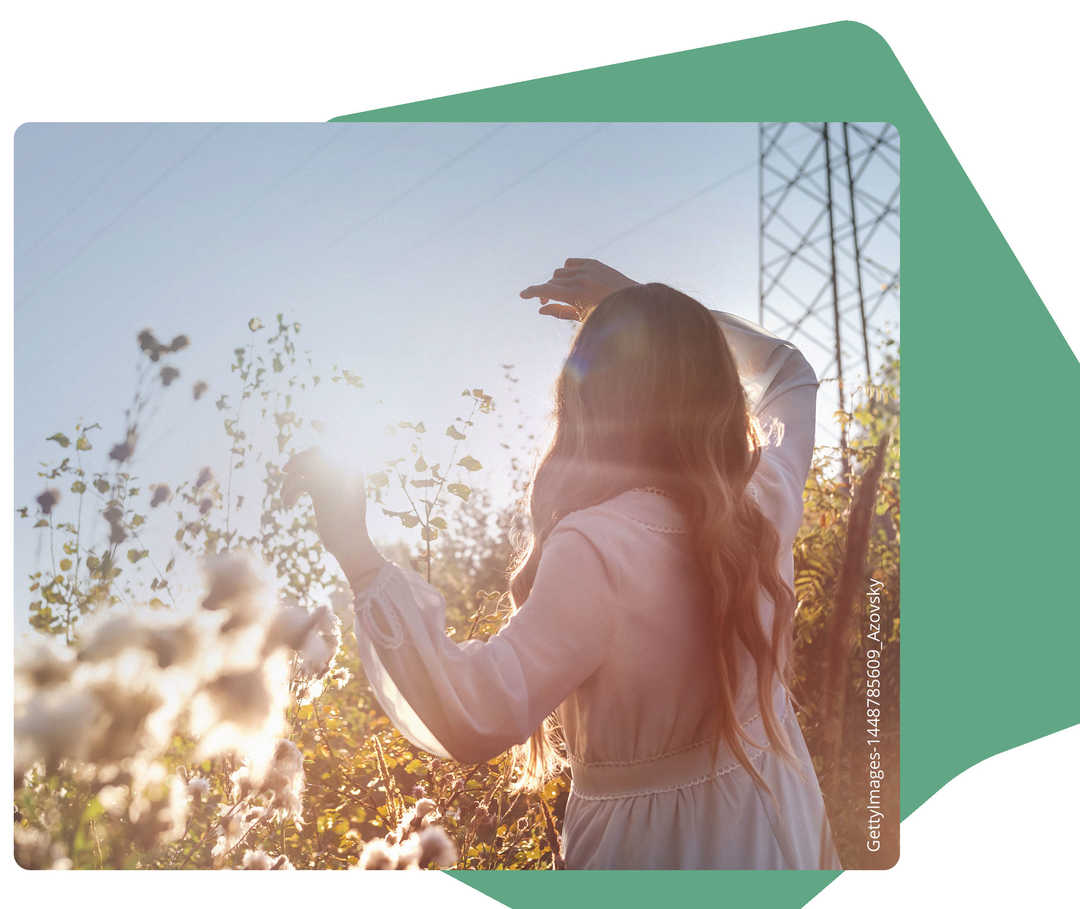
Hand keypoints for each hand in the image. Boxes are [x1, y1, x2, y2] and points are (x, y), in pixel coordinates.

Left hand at [282, 447, 379, 576]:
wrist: (350, 541)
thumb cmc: (348, 525)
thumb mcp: (346, 500)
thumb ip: (337, 484)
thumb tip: (319, 474)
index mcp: (353, 470)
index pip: (328, 451)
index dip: (310, 456)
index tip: (298, 468)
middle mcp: (344, 470)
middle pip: (315, 452)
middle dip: (297, 460)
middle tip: (285, 471)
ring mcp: (333, 478)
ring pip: (303, 465)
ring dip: (290, 479)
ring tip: (285, 494)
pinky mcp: (321, 490)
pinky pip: (298, 483)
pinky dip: (288, 493)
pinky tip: (288, 505)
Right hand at [519, 258, 637, 320]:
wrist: (635, 304)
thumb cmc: (608, 317)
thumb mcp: (582, 319)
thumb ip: (559, 313)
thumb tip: (540, 308)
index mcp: (576, 295)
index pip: (546, 289)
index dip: (532, 292)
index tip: (522, 295)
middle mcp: (581, 279)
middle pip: (551, 281)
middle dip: (546, 291)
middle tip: (546, 302)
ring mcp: (588, 269)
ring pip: (560, 272)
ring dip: (557, 282)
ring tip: (563, 293)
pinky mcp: (595, 263)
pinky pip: (571, 263)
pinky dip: (567, 270)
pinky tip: (571, 280)